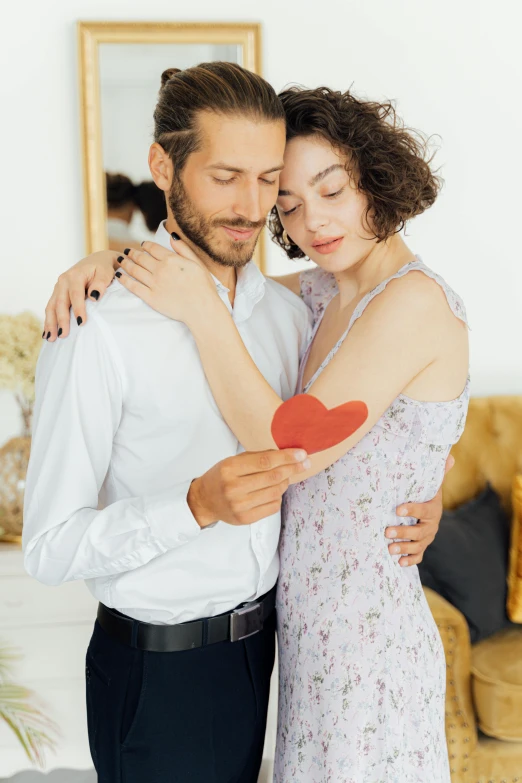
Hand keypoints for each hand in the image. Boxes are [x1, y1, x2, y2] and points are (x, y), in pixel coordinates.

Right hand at [43, 250, 118, 340]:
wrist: (97, 261)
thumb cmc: (103, 268)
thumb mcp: (106, 272)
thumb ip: (100, 283)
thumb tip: (94, 296)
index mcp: (75, 275)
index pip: (76, 294)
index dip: (78, 309)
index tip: (81, 323)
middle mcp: (63, 280)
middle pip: (60, 303)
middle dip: (61, 320)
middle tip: (62, 336)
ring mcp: (58, 287)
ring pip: (51, 306)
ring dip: (50, 323)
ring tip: (50, 338)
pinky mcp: (57, 292)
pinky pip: (51, 307)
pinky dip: (49, 320)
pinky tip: (47, 332)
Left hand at [115, 240, 218, 323]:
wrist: (201, 309)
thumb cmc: (203, 287)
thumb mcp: (197, 263)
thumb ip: (183, 249)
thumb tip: (172, 236)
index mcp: (171, 259)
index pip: (153, 248)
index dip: (145, 245)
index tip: (142, 245)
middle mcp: (160, 269)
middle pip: (141, 258)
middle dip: (132, 253)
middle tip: (127, 252)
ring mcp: (154, 283)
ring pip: (134, 270)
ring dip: (125, 263)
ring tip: (120, 260)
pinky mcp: (150, 297)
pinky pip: (133, 286)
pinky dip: (124, 280)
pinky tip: (119, 275)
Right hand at [187, 449, 310, 527]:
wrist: (204, 501)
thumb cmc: (221, 477)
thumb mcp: (233, 461)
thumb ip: (257, 457)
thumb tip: (286, 454)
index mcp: (230, 468)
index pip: (265, 462)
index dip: (286, 457)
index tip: (301, 454)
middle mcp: (234, 488)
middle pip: (273, 477)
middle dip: (292, 468)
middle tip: (305, 463)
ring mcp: (240, 505)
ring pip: (275, 492)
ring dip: (285, 482)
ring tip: (286, 476)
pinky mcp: (245, 518)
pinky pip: (273, 506)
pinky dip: (278, 496)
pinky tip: (275, 490)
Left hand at [385, 453, 454, 566]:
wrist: (429, 510)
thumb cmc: (425, 494)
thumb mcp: (431, 483)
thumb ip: (437, 471)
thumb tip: (450, 455)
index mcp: (433, 509)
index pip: (423, 510)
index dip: (411, 510)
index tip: (398, 509)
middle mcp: (431, 525)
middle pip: (419, 532)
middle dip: (403, 532)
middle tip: (387, 531)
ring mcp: (427, 538)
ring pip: (417, 546)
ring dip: (404, 548)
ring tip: (390, 548)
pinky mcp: (421, 546)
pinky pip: (418, 556)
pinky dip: (410, 561)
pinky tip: (400, 563)